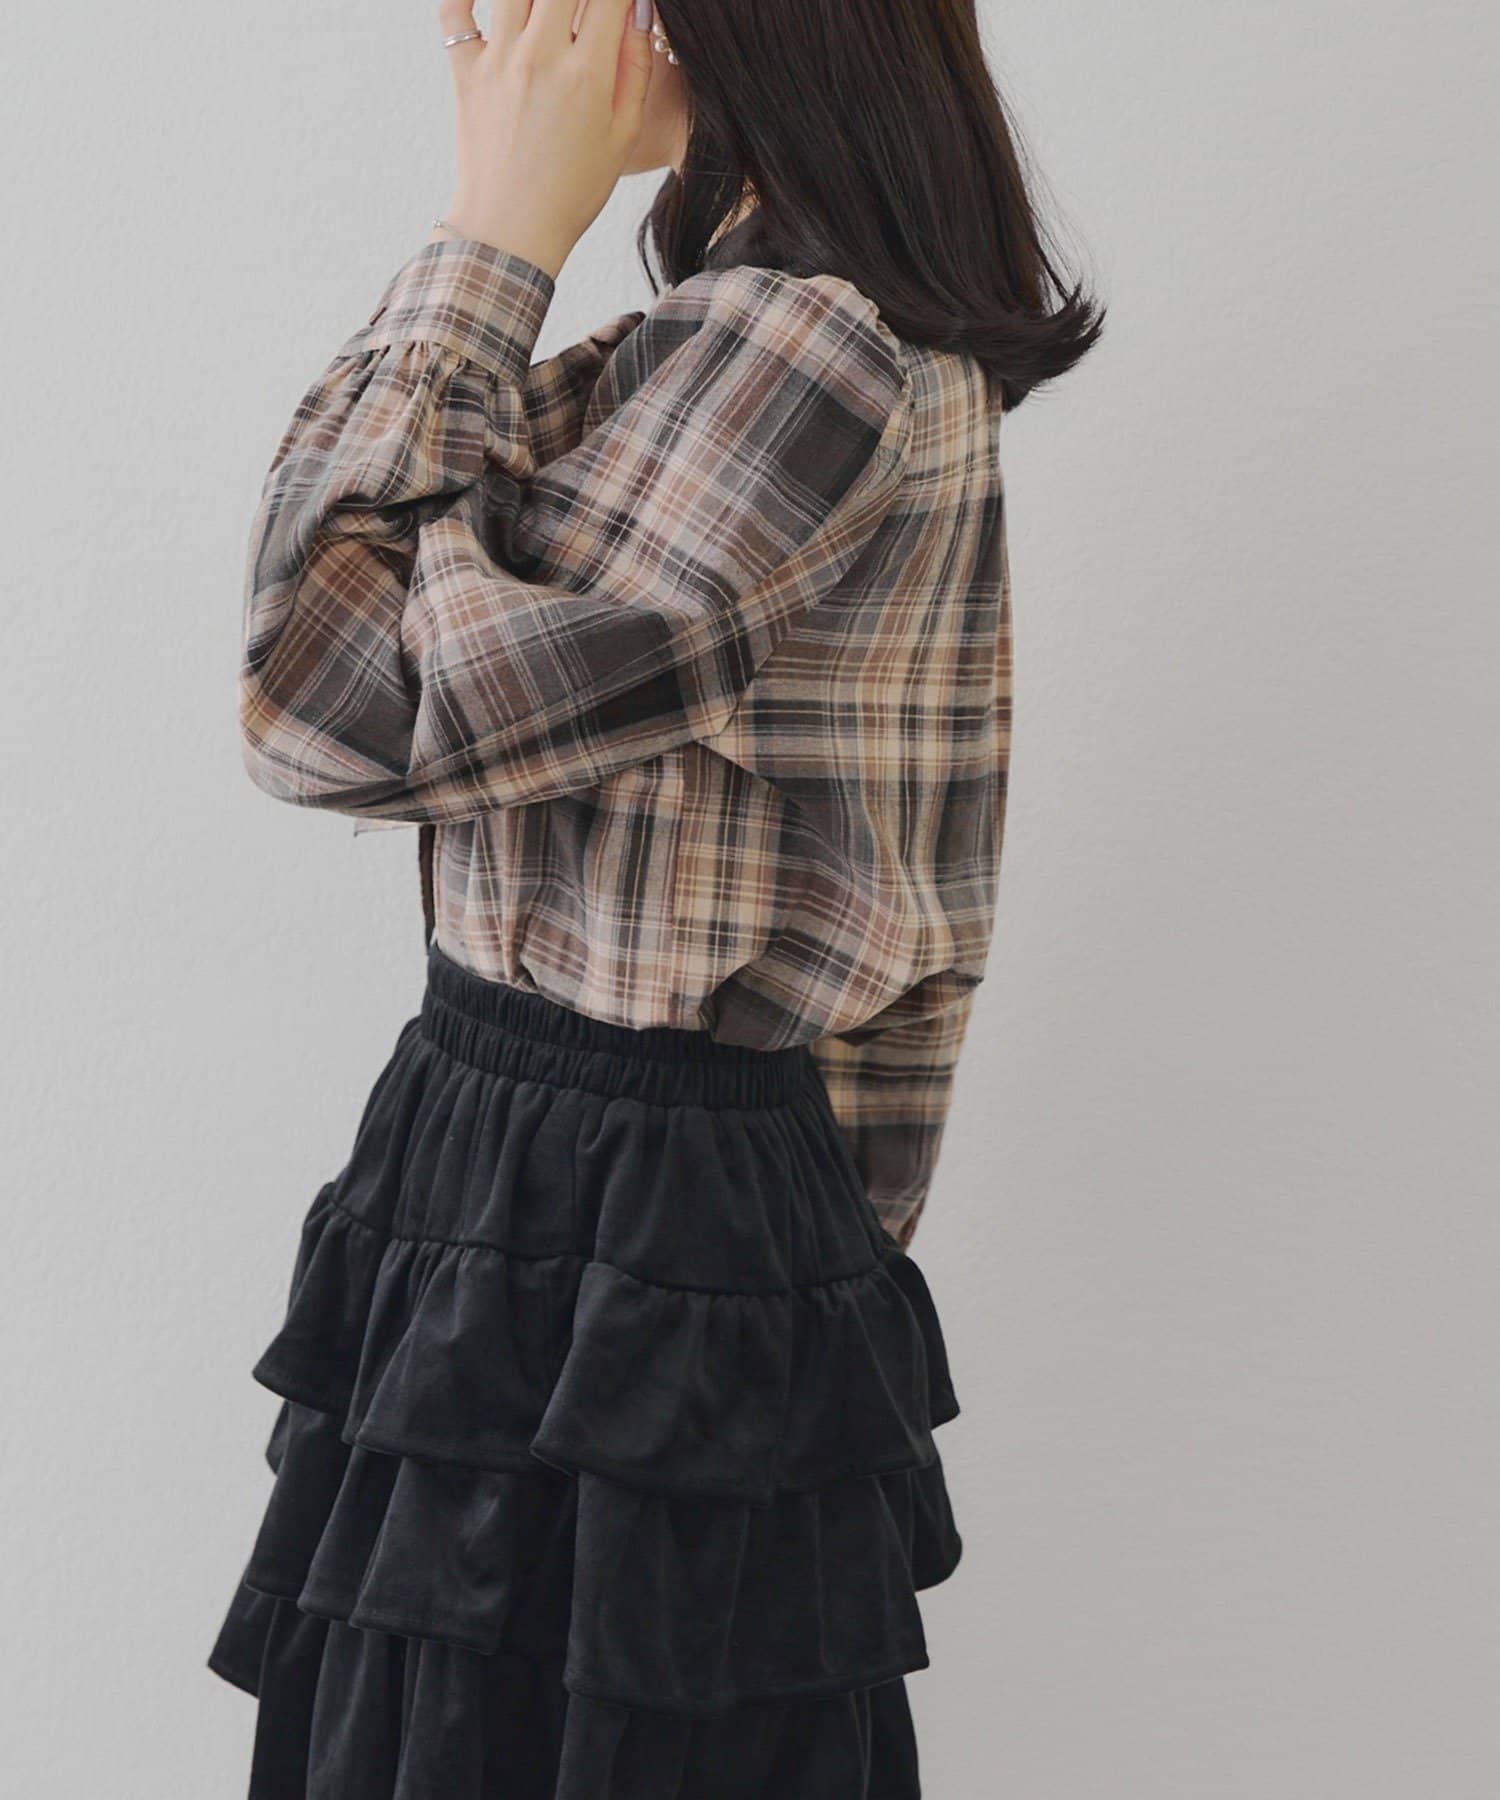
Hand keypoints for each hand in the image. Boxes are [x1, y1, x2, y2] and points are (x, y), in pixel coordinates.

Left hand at [437, 0, 653, 278]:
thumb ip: (635, 67)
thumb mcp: (622, 135)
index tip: (617, 3)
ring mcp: (499, 60)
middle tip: (582, 9)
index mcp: (588, 72)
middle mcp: (541, 56)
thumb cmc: (572, 191)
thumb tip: (638, 11)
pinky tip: (486, 0)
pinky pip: (455, 10)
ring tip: (545, 11)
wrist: (513, 230)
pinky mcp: (465, 71)